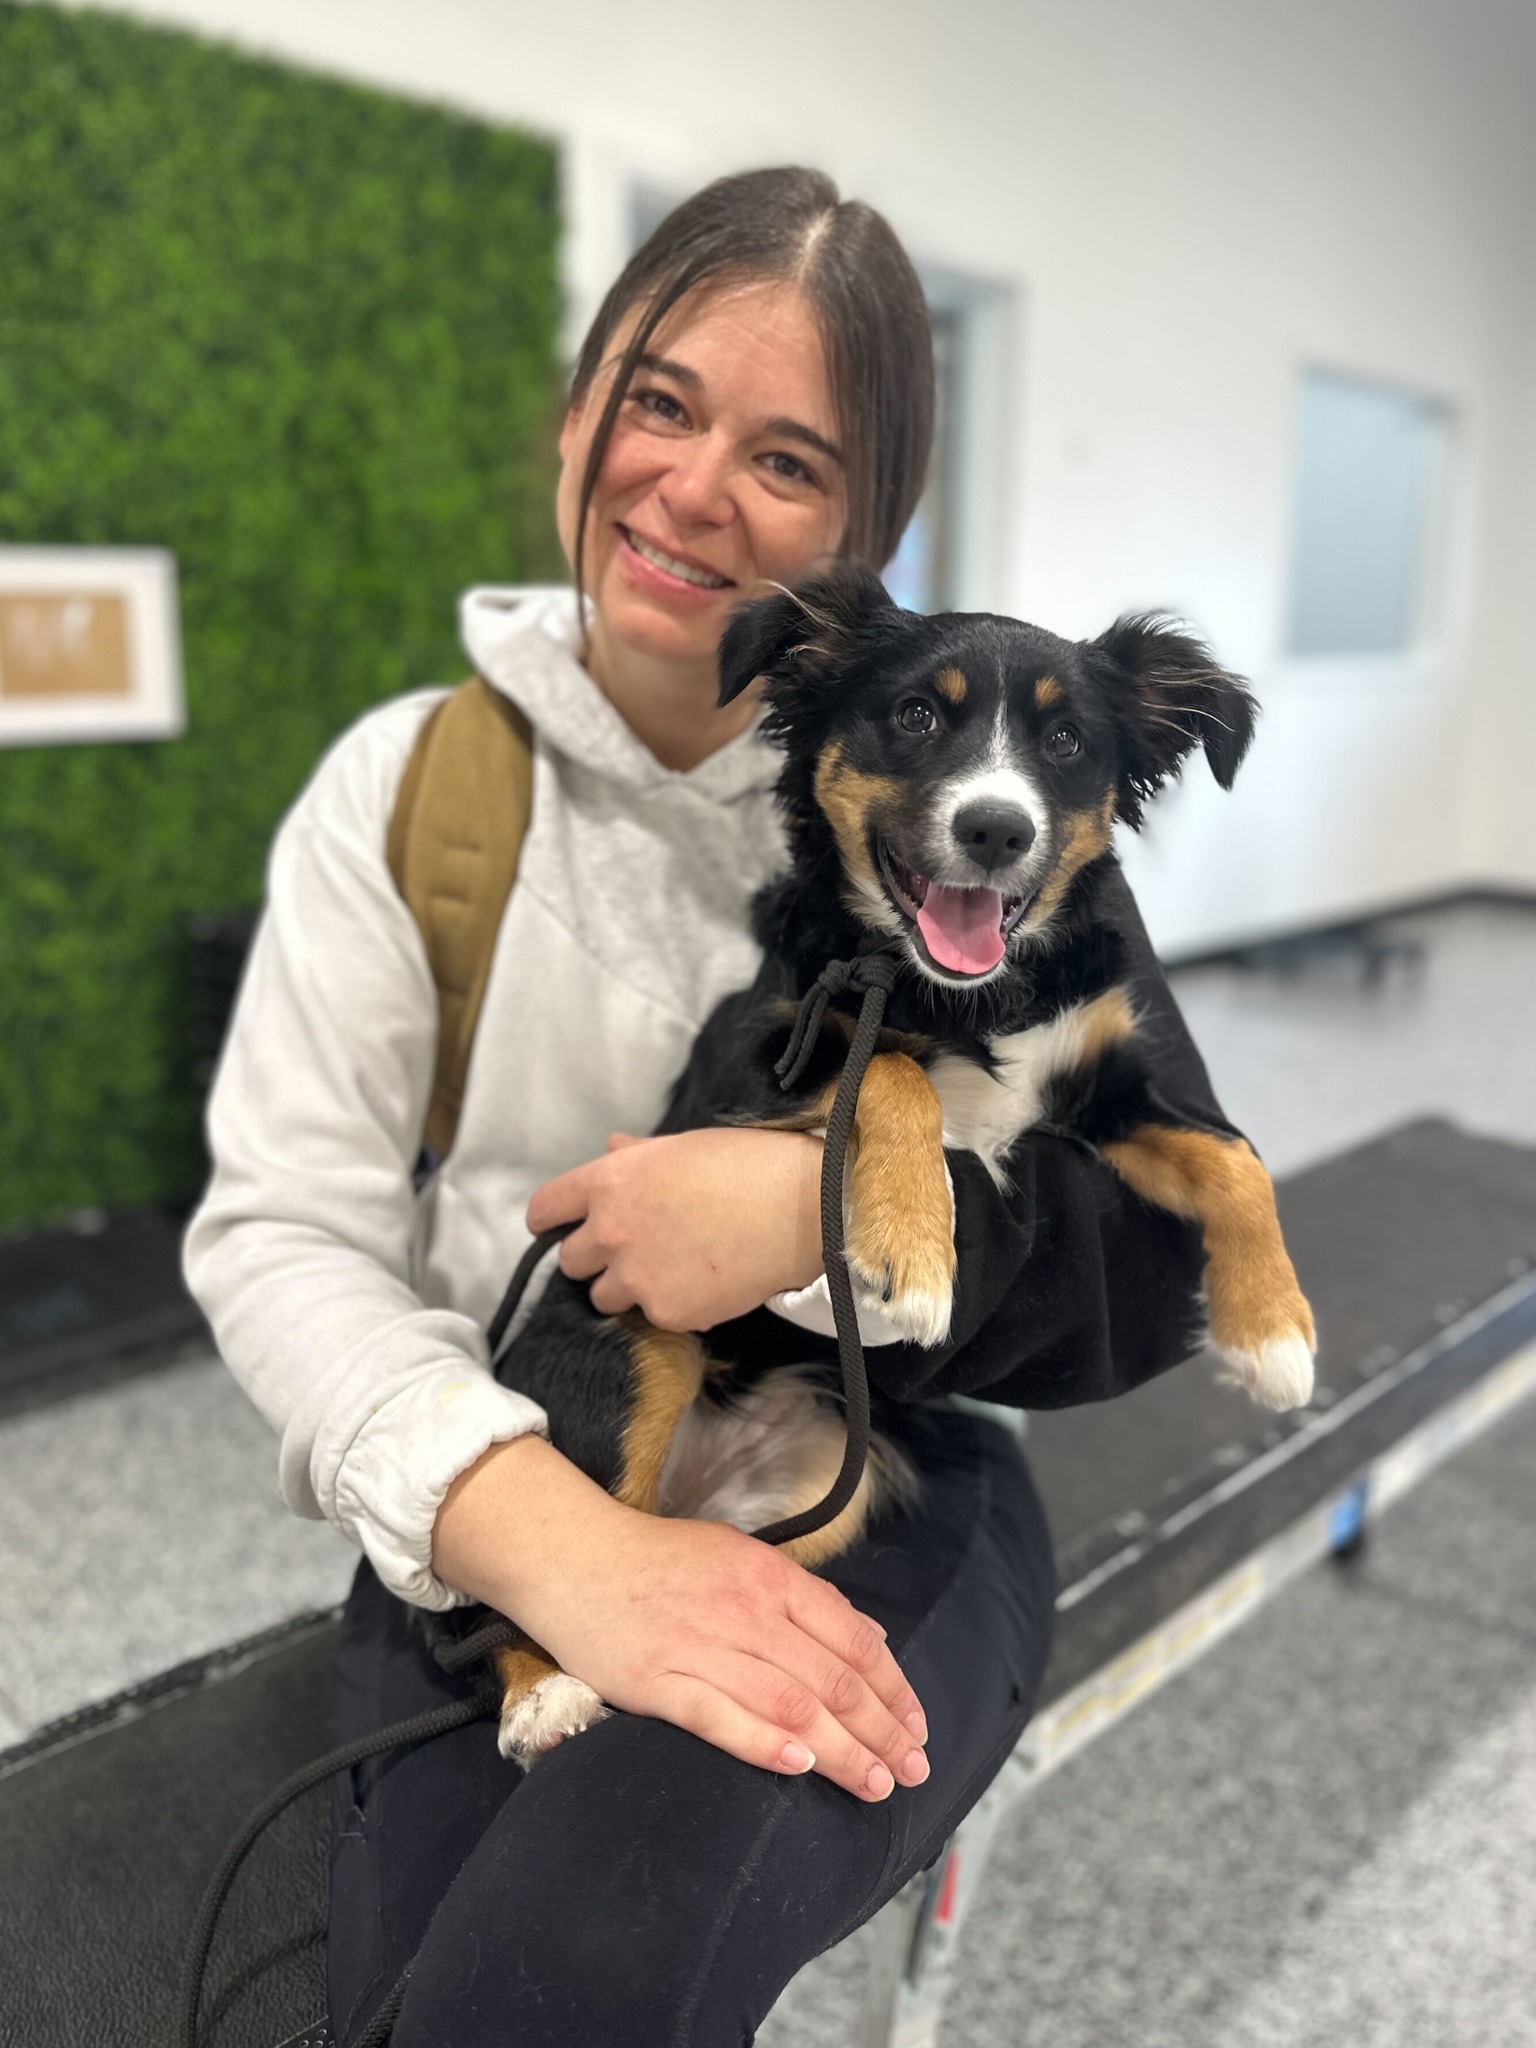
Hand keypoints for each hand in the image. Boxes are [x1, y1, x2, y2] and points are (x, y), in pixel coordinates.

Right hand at [432, 1436, 929, 1801]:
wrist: (574, 1556)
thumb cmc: (660, 1561)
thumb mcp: (742, 1558)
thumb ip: (802, 1600)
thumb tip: (867, 1641)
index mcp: (771, 1577)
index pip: (852, 1638)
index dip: (893, 1688)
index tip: (917, 1726)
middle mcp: (746, 1610)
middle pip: (832, 1679)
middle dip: (882, 1731)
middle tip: (914, 1771)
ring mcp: (700, 1646)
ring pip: (789, 1705)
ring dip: (842, 1751)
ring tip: (876, 1785)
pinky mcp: (656, 1681)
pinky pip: (718, 1717)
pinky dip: (763, 1744)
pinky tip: (799, 1767)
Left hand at [526, 1127, 824, 1329]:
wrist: (801, 1208)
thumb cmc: (746, 1164)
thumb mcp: (681, 1147)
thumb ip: (635, 1157)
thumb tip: (611, 1147)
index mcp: (608, 1181)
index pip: (544, 1210)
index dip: (551, 1220)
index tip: (562, 1227)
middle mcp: (611, 1231)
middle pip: (570, 1260)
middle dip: (595, 1257)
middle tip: (634, 1248)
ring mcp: (636, 1277)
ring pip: (603, 1297)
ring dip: (626, 1287)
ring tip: (669, 1270)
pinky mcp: (666, 1312)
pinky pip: (650, 1316)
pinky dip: (670, 1306)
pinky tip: (702, 1283)